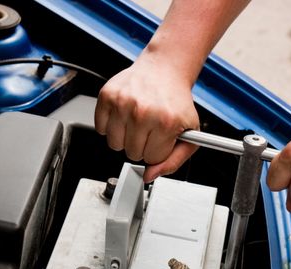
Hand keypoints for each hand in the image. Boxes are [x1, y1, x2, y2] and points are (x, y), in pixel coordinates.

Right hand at [94, 54, 198, 182]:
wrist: (164, 70)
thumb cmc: (177, 102)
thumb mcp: (190, 135)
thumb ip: (173, 162)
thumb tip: (149, 176)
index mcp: (166, 123)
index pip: (151, 159)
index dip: (157, 151)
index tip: (161, 138)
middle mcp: (142, 112)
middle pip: (132, 154)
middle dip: (141, 145)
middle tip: (150, 128)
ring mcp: (122, 103)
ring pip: (114, 145)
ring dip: (125, 138)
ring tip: (137, 122)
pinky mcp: (107, 96)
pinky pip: (100, 129)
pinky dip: (111, 126)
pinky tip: (125, 114)